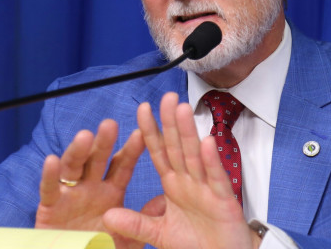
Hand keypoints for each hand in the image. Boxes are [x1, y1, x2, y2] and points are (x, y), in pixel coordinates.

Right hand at [35, 119, 145, 247]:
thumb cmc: (101, 247)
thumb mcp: (127, 238)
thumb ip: (144, 220)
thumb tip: (165, 201)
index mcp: (111, 191)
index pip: (122, 166)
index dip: (131, 150)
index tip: (141, 133)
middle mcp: (90, 187)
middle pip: (97, 160)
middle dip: (104, 142)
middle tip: (111, 124)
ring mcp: (69, 194)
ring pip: (73, 167)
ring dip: (78, 151)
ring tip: (85, 136)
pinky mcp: (49, 206)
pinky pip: (49, 189)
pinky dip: (49, 175)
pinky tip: (52, 160)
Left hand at [102, 92, 260, 248]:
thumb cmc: (196, 245)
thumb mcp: (159, 234)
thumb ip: (135, 223)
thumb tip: (107, 215)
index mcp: (174, 185)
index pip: (160, 152)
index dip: (151, 131)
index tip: (142, 109)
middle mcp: (189, 182)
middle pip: (178, 147)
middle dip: (171, 122)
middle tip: (166, 97)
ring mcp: (207, 188)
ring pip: (196, 156)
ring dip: (189, 132)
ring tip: (182, 109)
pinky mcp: (223, 200)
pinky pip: (215, 177)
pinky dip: (211, 161)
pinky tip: (206, 142)